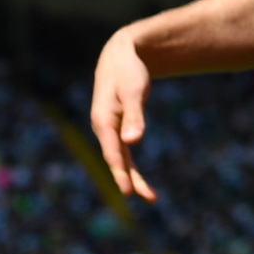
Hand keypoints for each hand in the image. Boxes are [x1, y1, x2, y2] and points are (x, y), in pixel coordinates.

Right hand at [90, 29, 158, 202]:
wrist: (120, 55)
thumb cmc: (129, 71)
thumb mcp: (135, 91)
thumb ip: (134, 116)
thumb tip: (132, 142)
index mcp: (103, 121)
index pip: (113, 153)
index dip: (121, 173)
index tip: (129, 192)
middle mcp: (102, 128)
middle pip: (116, 160)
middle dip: (131, 180)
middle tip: (149, 198)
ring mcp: (108, 129)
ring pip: (119, 158)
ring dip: (132, 176)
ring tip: (151, 196)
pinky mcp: (116, 126)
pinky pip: (122, 150)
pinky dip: (130, 164)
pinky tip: (137, 176)